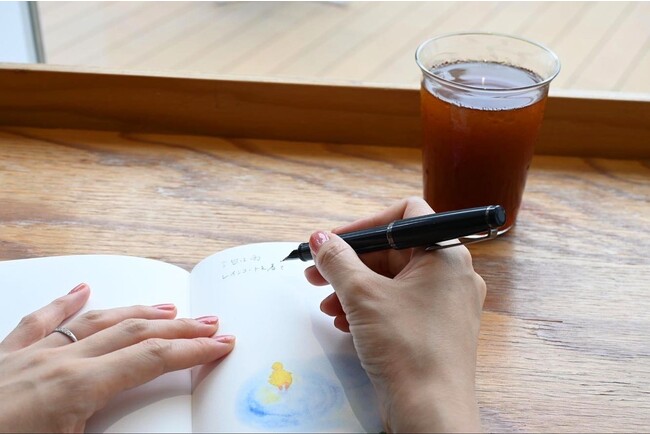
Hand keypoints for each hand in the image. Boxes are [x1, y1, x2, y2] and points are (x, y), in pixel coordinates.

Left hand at [0, 283, 234, 432]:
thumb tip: (155, 433)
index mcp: (74, 390)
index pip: (151, 359)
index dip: (193, 350)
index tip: (222, 344)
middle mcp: (56, 362)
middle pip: (134, 332)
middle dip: (180, 326)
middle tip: (212, 323)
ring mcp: (28, 355)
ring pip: (96, 320)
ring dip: (138, 310)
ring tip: (168, 305)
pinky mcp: (4, 357)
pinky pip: (39, 320)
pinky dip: (66, 302)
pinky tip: (82, 288)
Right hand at [305, 197, 484, 432]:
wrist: (430, 411)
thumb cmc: (409, 349)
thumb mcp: (362, 295)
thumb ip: (338, 260)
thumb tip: (321, 239)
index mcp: (446, 255)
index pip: (405, 216)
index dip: (365, 224)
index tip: (335, 241)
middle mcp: (452, 275)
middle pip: (394, 251)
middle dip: (351, 263)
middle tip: (318, 274)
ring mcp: (446, 304)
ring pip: (393, 281)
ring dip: (355, 289)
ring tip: (328, 305)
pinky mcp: (436, 329)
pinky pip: (400, 306)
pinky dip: (370, 309)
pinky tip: (345, 323)